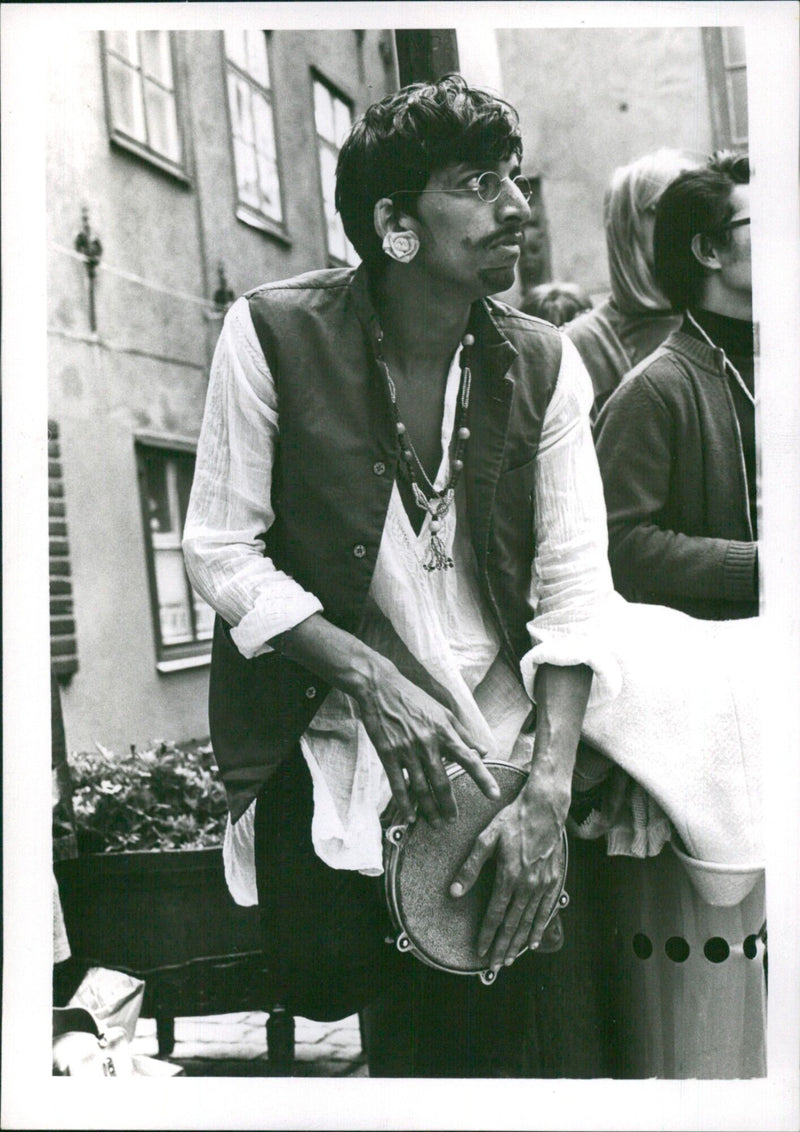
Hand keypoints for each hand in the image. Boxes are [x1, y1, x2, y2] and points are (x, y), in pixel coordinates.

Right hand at [354, 664, 499, 826]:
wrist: (380, 688)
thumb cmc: (414, 699)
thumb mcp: (443, 712)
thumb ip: (463, 733)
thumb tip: (483, 751)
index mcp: (444, 731)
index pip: (468, 759)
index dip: (482, 778)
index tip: (494, 795)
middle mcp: (427, 743)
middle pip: (442, 781)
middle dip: (449, 805)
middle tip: (453, 821)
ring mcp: (406, 750)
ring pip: (421, 787)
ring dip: (429, 809)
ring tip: (436, 823)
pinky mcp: (388, 754)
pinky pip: (398, 784)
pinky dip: (404, 803)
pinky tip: (409, 816)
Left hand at [449, 784, 566, 969]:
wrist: (544, 808)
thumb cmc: (512, 820)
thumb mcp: (486, 839)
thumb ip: (470, 867)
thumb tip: (454, 891)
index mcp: (508, 876)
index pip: (495, 914)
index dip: (487, 935)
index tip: (479, 951)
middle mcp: (527, 885)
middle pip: (512, 924)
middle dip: (502, 946)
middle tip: (494, 965)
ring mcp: (543, 884)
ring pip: (529, 921)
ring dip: (519, 942)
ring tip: (510, 958)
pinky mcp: (555, 880)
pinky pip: (547, 910)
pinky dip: (540, 928)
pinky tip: (534, 940)